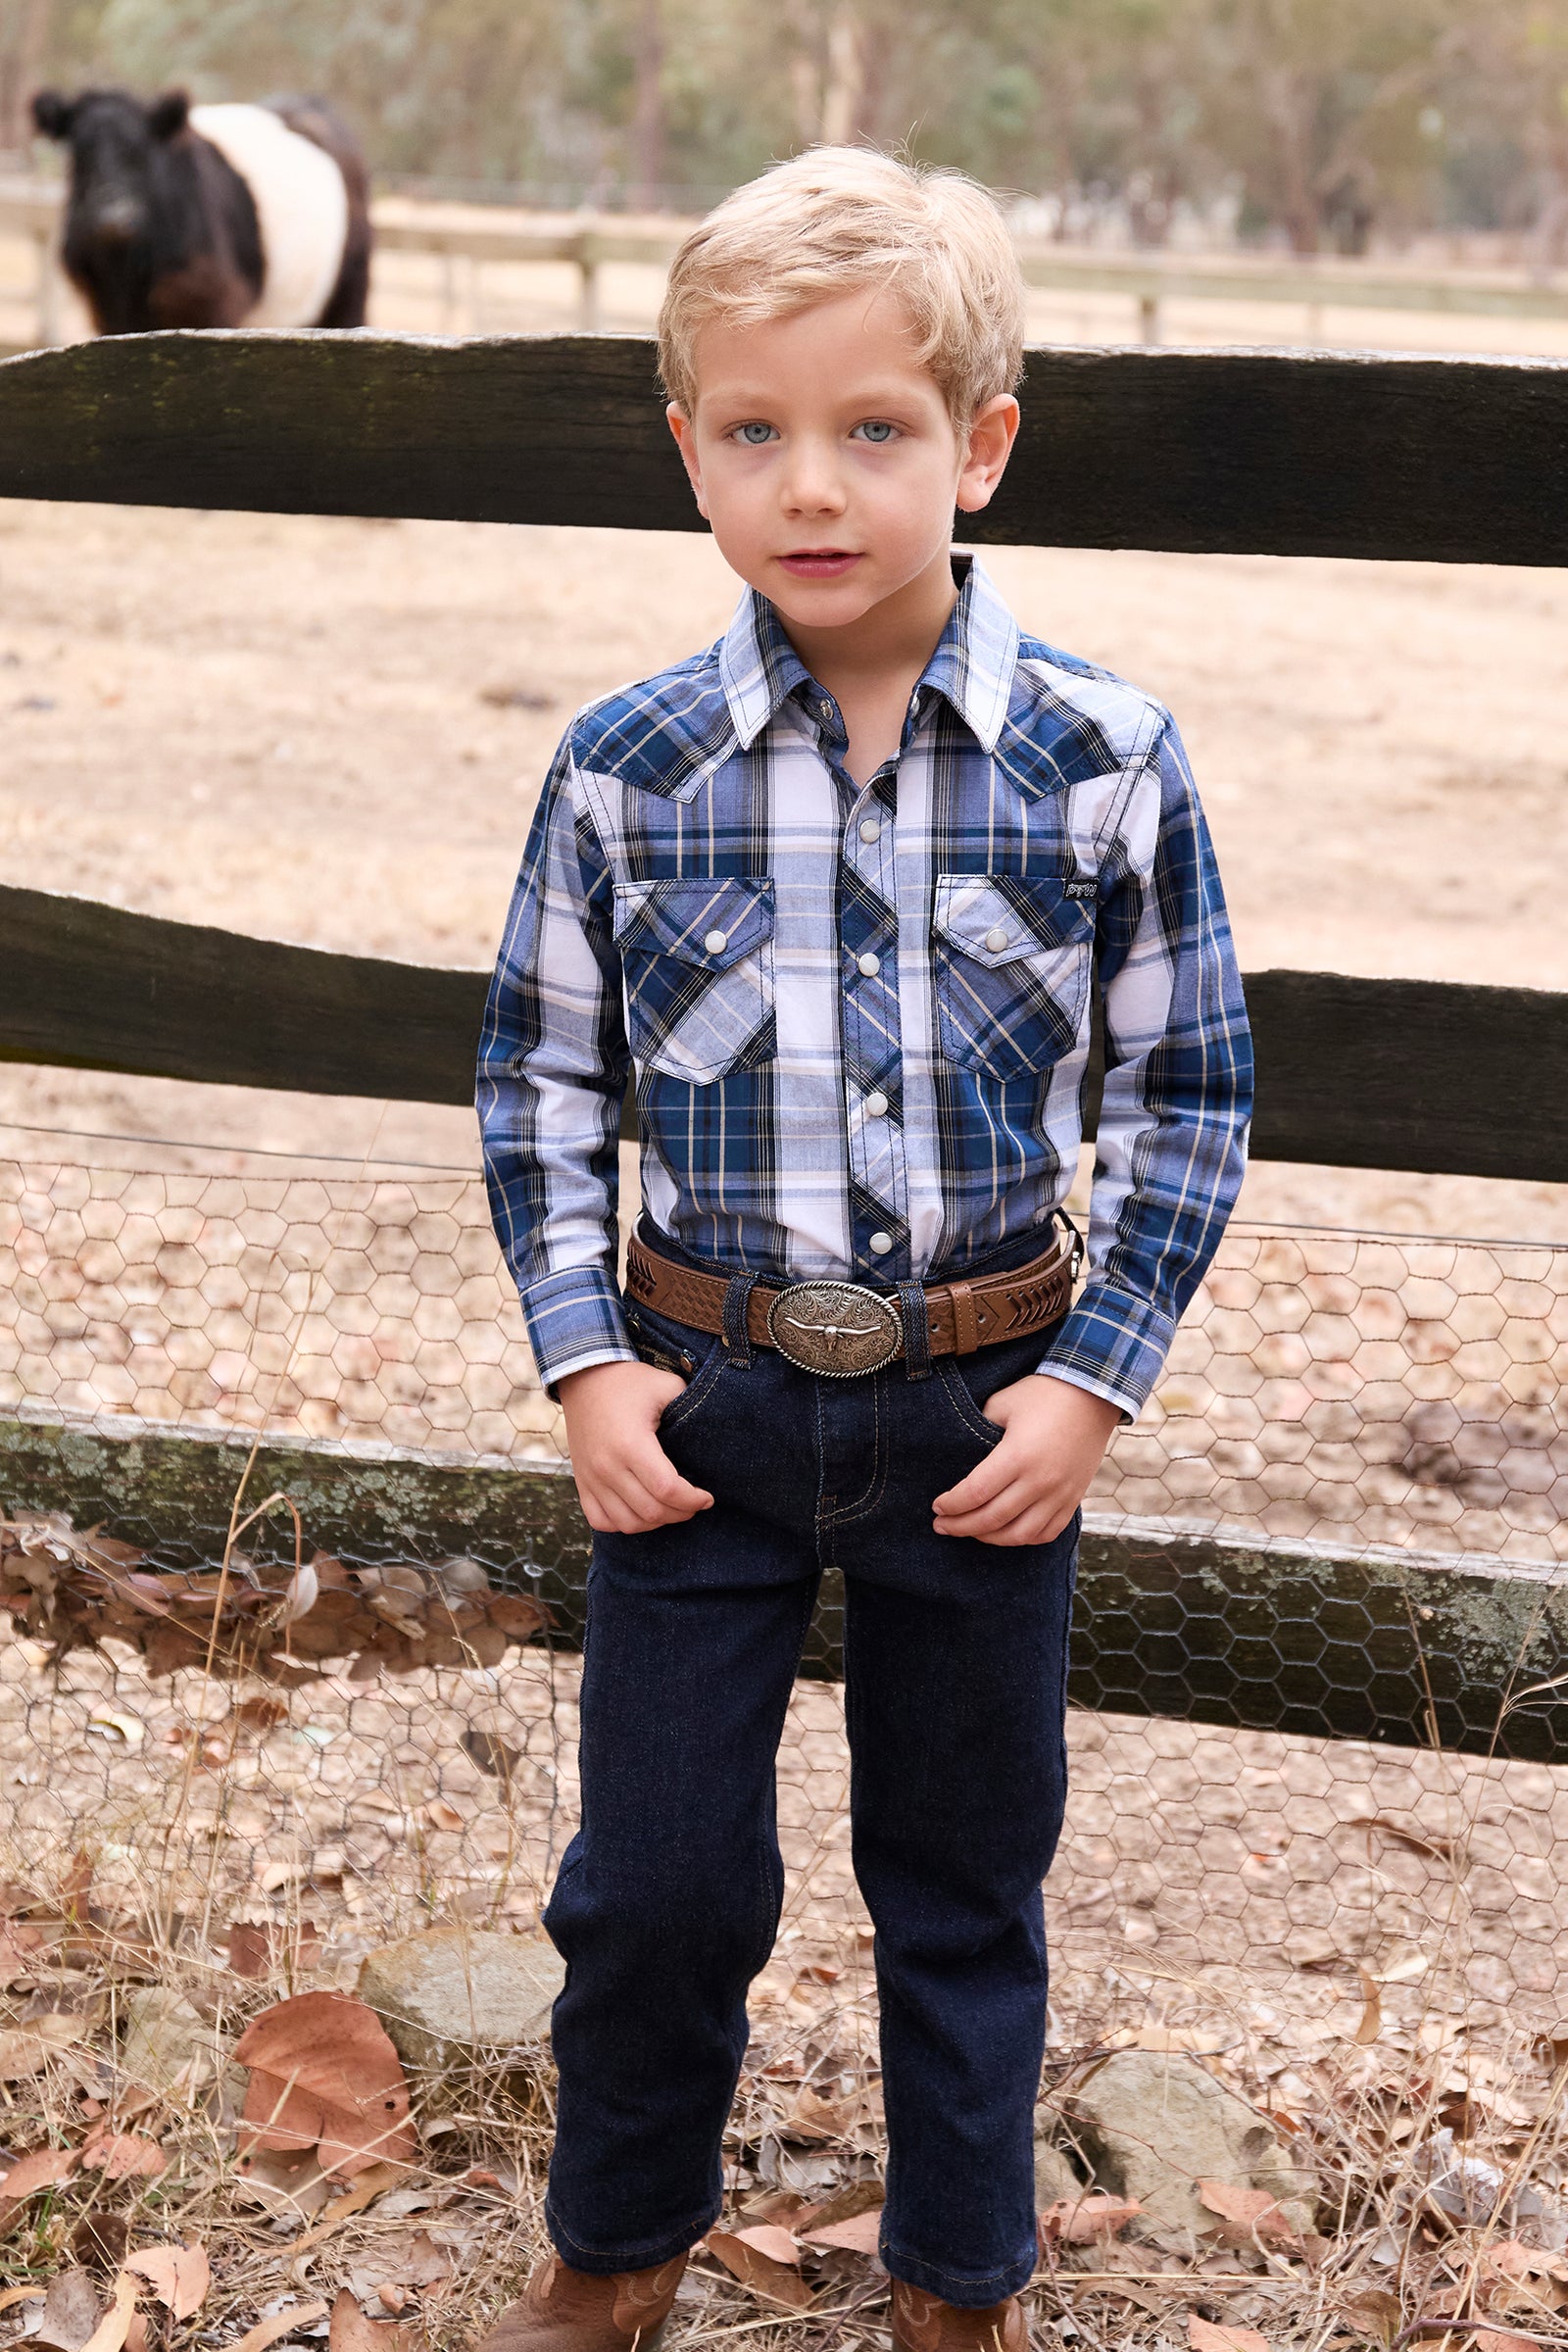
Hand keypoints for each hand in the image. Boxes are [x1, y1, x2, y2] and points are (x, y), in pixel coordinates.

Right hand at [558, 1359, 714, 1533]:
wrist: (585, 1378)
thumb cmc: (630, 1383)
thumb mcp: (666, 1385)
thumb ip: (691, 1407)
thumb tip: (713, 1432)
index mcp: (631, 1444)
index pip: (667, 1489)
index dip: (693, 1500)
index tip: (707, 1497)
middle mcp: (607, 1466)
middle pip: (651, 1511)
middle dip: (681, 1513)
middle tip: (694, 1504)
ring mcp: (591, 1478)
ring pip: (628, 1523)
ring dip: (655, 1523)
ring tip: (671, 1509)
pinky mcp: (582, 1482)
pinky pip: (601, 1520)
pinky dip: (623, 1524)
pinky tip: (640, 1511)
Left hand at [932, 1373, 1119, 1546]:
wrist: (1093, 1394)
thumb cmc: (1043, 1394)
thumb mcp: (1003, 1403)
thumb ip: (979, 1430)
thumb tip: (960, 1456)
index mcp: (1018, 1455)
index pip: (975, 1493)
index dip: (952, 1504)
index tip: (937, 1506)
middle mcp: (1040, 1480)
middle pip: (992, 1518)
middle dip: (961, 1526)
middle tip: (941, 1526)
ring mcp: (1060, 1493)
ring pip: (1019, 1534)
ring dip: (989, 1538)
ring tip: (970, 1531)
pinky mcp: (1073, 1498)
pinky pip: (1047, 1533)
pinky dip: (1023, 1539)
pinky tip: (1005, 1532)